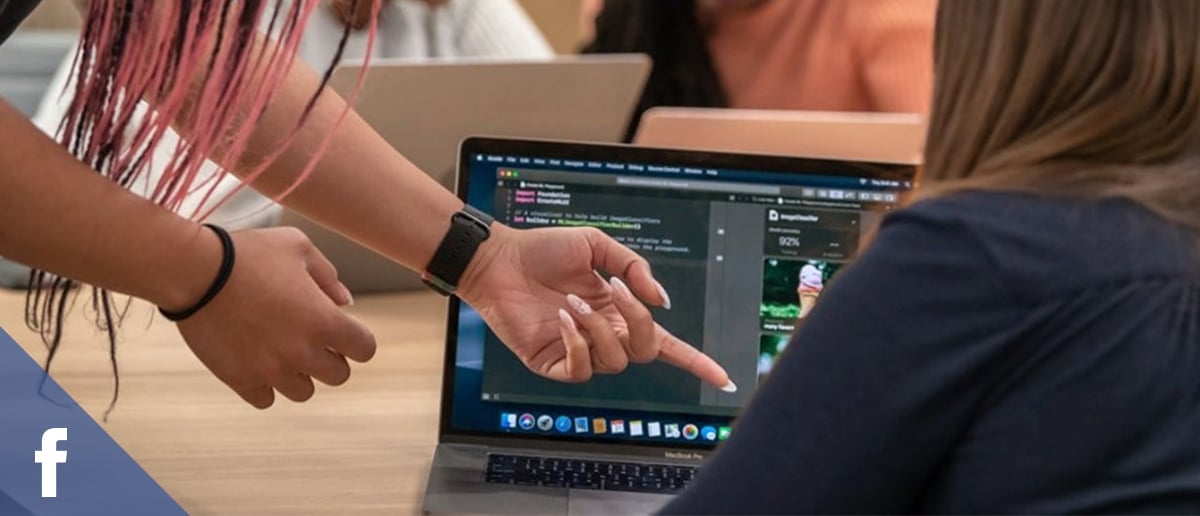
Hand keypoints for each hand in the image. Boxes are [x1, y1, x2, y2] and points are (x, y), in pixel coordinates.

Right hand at [175, 227, 376, 407]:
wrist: (194, 271)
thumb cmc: (249, 253)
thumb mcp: (297, 248)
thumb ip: (328, 276)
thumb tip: (346, 303)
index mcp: (324, 320)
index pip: (365, 349)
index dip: (357, 339)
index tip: (342, 330)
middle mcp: (302, 351)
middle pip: (338, 375)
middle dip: (331, 358)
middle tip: (311, 339)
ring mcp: (271, 369)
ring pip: (303, 392)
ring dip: (300, 374)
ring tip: (283, 351)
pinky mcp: (240, 380)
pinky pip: (266, 400)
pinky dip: (265, 386)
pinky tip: (258, 362)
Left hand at [458, 225, 735, 390]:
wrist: (500, 260)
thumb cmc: (544, 250)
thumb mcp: (596, 245)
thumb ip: (634, 267)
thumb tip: (659, 300)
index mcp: (619, 312)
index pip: (665, 344)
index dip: (696, 361)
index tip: (724, 378)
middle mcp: (605, 335)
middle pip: (646, 350)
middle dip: (637, 321)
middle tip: (615, 290)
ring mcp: (580, 351)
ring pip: (614, 360)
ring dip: (598, 327)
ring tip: (572, 301)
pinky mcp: (553, 364)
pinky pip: (581, 370)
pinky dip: (576, 342)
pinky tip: (561, 319)